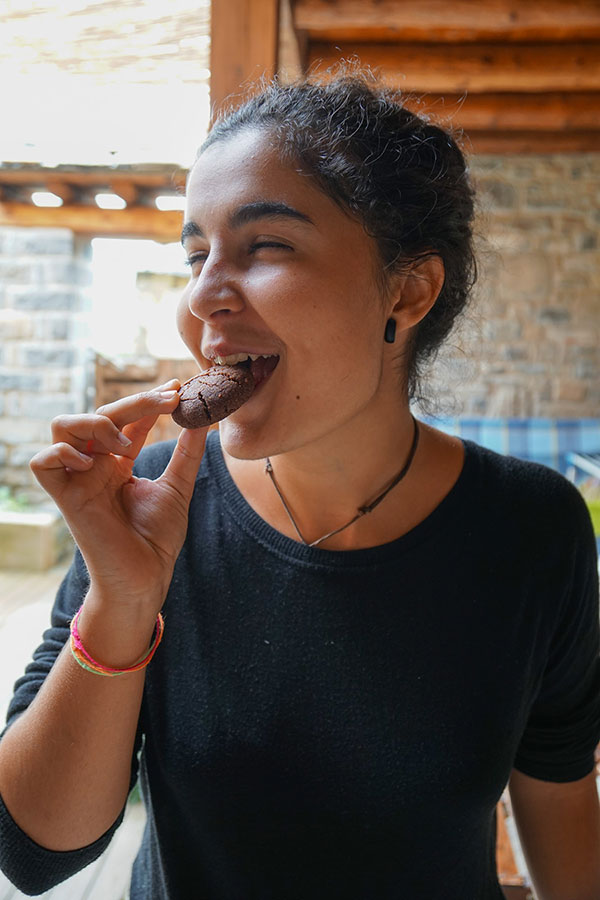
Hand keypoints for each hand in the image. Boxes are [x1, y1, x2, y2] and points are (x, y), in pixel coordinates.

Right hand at [30, 381, 207, 610]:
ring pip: (62, 427)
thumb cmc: (157, 539)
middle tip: (167, 400)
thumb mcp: (177, 487)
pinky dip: (63, 453)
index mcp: (117, 464)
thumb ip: (187, 453)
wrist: (146, 577)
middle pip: (100, 415)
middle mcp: (94, 466)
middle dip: (134, 402)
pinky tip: (94, 462)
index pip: (126, 420)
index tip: (176, 388)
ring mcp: (78, 480)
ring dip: (95, 422)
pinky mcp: (65, 498)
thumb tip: (204, 419)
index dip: (147, 402)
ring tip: (125, 442)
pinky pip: (42, 462)